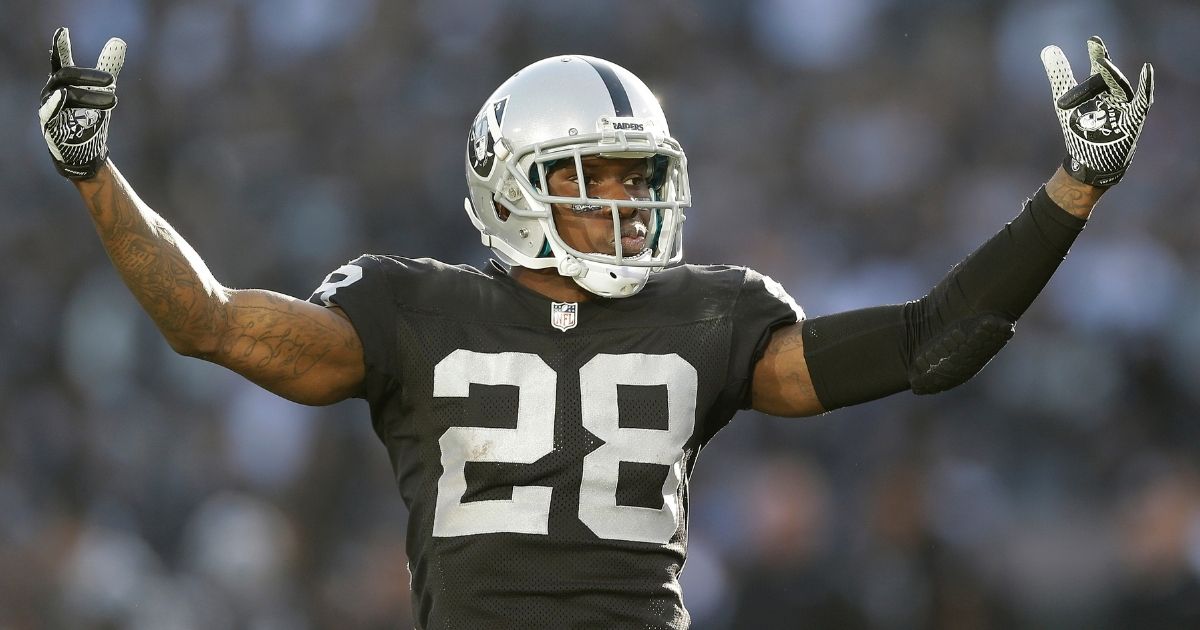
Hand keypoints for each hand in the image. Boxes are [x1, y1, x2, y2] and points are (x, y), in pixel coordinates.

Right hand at [38, 27, 125, 179]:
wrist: (84, 152)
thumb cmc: (89, 117)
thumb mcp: (101, 89)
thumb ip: (108, 66)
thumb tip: (119, 41)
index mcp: (64, 82)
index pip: (60, 60)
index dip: (61, 46)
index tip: (63, 31)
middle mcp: (53, 91)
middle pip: (66, 75)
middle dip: (89, 76)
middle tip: (113, 80)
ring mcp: (49, 107)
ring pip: (66, 94)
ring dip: (90, 96)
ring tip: (114, 99)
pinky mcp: (49, 124)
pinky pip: (49, 111)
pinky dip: (56, 103)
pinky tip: (62, 96)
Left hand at [1040, 36, 1153, 186]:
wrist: (1088, 160)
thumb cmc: (1079, 130)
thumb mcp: (1063, 100)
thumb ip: (1059, 74)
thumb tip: (1048, 50)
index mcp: (1099, 89)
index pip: (1099, 68)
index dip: (1097, 53)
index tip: (1092, 40)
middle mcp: (1113, 95)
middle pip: (1109, 77)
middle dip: (1103, 64)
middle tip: (1095, 49)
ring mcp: (1124, 107)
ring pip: (1121, 87)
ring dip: (1112, 75)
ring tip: (1102, 62)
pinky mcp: (1133, 120)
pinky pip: (1142, 100)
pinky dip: (1146, 86)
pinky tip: (1147, 70)